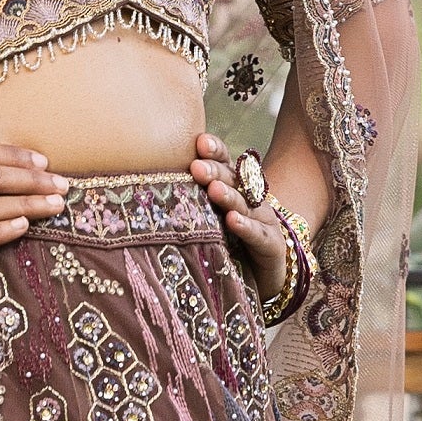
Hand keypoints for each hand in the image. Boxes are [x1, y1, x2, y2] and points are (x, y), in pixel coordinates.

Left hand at [187, 134, 316, 296]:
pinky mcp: (272, 245)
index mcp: (234, 188)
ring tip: (214, 190)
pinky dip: (246, 227)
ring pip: (245, 204)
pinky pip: (258, 235)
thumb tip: (148, 182)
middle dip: (215, 172)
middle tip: (197, 167)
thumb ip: (188, 201)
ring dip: (229, 196)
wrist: (262, 278)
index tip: (199, 142)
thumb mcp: (206, 220)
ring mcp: (264, 220)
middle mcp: (250, 199)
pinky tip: (233, 220)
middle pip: (233, 180)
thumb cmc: (226, 245)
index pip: (225, 162)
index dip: (215, 151)